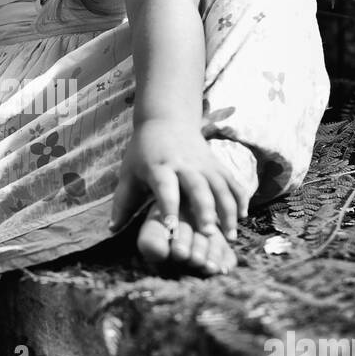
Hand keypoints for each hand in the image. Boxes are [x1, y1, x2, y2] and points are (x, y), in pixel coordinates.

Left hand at [108, 120, 248, 239]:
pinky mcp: (217, 164)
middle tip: (209, 234)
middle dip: (205, 210)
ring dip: (227, 210)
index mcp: (160, 167)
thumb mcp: (129, 173)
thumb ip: (122, 202)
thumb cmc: (143, 153)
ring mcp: (204, 163)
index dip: (169, 207)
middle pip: (198, 187)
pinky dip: (240, 198)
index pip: (166, 188)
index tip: (171, 229)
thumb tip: (111, 230)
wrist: (166, 120)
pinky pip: (232, 181)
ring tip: (230, 235)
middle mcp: (184, 165)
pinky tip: (243, 217)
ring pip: (220, 187)